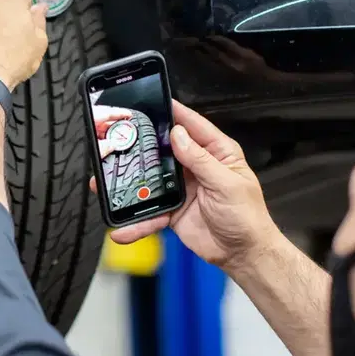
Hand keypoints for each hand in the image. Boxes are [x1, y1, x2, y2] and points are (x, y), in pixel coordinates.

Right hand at [90, 100, 280, 269]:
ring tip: (106, 182)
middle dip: (142, 146)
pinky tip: (122, 228)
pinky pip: (150, 211)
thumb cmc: (247, 216)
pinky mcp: (172, 210)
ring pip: (152, 179)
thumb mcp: (227, 184)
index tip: (154, 101)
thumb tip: (178, 135)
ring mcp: (182, 187)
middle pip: (165, 149)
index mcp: (216, 153)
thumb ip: (201, 160)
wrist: (242, 254)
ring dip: (131, 183)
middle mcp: (196, 166)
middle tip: (119, 139)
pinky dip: (136, 220)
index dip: (175, 113)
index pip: (193, 126)